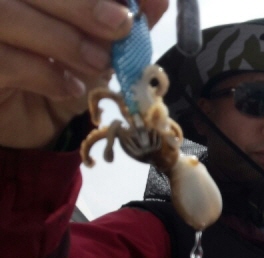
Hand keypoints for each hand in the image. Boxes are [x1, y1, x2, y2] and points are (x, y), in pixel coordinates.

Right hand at [0, 0, 167, 149]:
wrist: (38, 119)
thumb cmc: (68, 68)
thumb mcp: (103, 43)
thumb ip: (128, 19)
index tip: (130, 5)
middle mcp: (4, 1)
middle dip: (82, 5)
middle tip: (121, 25)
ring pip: (8, 15)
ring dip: (64, 39)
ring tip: (99, 63)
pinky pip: (4, 60)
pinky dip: (44, 73)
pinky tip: (70, 87)